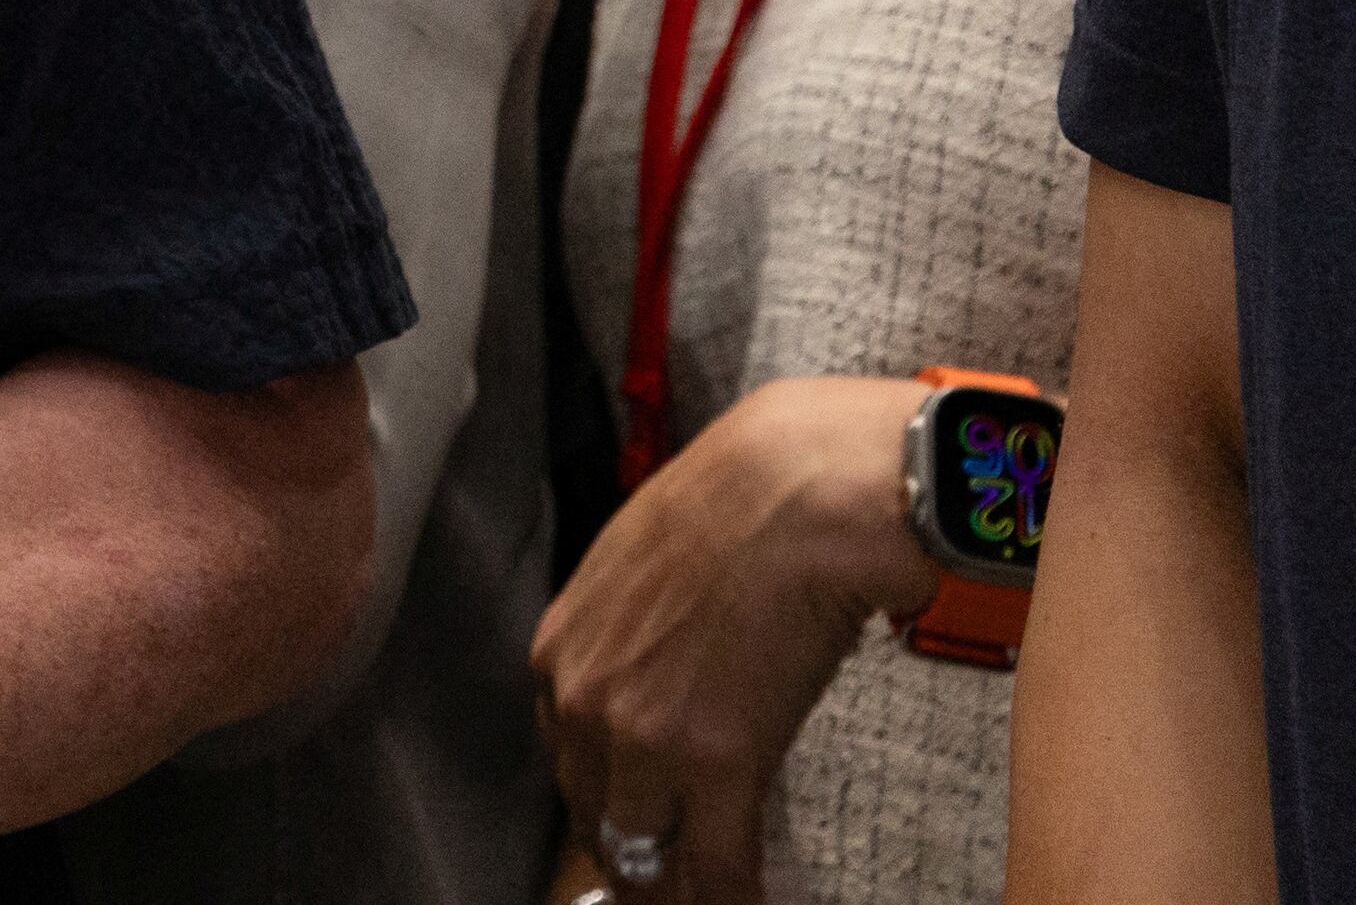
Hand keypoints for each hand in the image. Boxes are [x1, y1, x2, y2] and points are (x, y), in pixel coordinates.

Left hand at [532, 373, 932, 904]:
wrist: (793, 491)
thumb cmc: (735, 508)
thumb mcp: (641, 566)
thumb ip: (632, 632)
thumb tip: (664, 672)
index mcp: (563, 652)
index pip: (567, 764)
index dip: (605, 810)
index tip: (632, 835)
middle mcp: (586, 702)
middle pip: (599, 822)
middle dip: (636, 866)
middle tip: (668, 888)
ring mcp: (644, 738)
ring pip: (649, 859)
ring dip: (679, 893)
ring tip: (707, 901)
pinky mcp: (716, 764)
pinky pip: (718, 866)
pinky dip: (733, 898)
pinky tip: (750, 904)